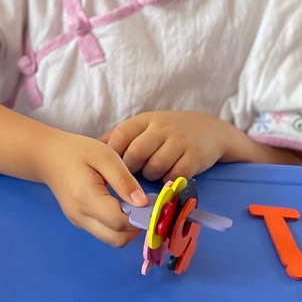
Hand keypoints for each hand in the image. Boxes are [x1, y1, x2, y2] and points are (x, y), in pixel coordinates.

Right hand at [39, 130, 146, 246]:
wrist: (47, 156)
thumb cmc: (76, 151)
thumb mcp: (104, 156)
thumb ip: (124, 180)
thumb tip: (143, 204)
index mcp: (86, 198)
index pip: (120, 222)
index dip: (141, 217)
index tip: (151, 203)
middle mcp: (80, 216)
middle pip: (117, 239)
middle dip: (136, 228)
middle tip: (143, 207)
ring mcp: (78, 222)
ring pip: (112, 239)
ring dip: (127, 228)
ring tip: (132, 205)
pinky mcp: (80, 222)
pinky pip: (105, 232)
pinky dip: (117, 226)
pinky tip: (120, 205)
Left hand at [102, 111, 243, 182]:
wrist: (210, 130)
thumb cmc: (168, 132)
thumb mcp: (144, 127)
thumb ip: (120, 137)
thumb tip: (91, 146)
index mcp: (145, 120)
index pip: (121, 135)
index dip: (114, 154)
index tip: (111, 167)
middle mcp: (162, 128)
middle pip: (136, 153)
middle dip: (129, 170)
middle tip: (129, 178)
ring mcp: (180, 141)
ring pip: (155, 166)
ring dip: (150, 176)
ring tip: (151, 175)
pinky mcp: (195, 156)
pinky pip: (176, 175)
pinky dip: (169, 181)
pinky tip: (168, 178)